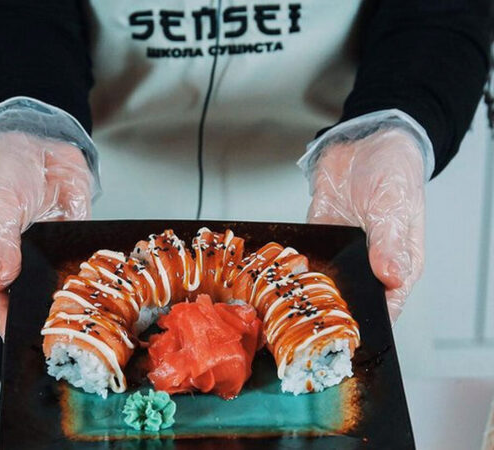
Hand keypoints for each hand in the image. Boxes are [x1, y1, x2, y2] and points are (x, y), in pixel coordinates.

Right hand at [0, 132, 92, 337]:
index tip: (24, 335)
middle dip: (46, 315)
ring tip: (87, 311)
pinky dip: (94, 275)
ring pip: (59, 289)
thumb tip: (1, 278)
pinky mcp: (73, 246)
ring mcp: (47, 258)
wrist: (40, 146)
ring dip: (73, 299)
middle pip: (29, 302)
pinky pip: (84, 267)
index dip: (8, 321)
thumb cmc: (4, 174)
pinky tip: (104, 283)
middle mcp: (19, 265)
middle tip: (62, 327)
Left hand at [306, 129, 424, 322]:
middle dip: (331, 309)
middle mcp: (369, 262)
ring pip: (325, 280)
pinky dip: (295, 264)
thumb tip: (391, 278)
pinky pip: (306, 256)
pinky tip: (280, 273)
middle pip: (351, 297)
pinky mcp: (321, 234)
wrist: (367, 142)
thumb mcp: (395, 209)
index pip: (386, 305)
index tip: (345, 334)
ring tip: (287, 302)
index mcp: (397, 263)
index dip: (368, 321)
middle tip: (308, 320)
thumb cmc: (394, 174)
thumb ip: (390, 245)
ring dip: (309, 289)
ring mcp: (343, 250)